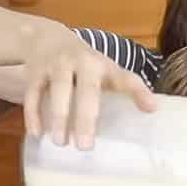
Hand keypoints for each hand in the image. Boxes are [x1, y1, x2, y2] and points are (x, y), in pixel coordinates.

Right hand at [23, 28, 155, 149]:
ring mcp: (58, 64)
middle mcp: (83, 61)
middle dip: (86, 118)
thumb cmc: (85, 65)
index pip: (125, 78)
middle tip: (86, 146)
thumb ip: (126, 89)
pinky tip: (37, 133)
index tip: (151, 109)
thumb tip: (153, 111)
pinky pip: (33, 92)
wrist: (47, 38)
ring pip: (58, 89)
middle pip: (86, 89)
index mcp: (105, 66)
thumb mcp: (106, 71)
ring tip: (60, 142)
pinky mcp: (36, 70)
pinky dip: (33, 113)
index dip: (138, 92)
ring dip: (59, 116)